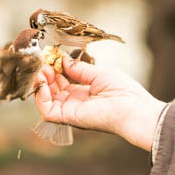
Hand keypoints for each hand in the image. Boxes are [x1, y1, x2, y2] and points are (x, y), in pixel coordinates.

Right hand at [34, 56, 165, 150]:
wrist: (134, 108)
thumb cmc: (123, 92)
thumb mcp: (99, 74)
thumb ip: (79, 68)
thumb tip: (63, 60)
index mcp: (84, 93)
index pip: (62, 81)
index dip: (55, 69)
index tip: (52, 57)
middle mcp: (75, 103)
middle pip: (52, 89)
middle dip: (46, 74)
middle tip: (44, 61)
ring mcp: (71, 110)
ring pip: (46, 99)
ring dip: (41, 83)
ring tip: (42, 69)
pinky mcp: (68, 117)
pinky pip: (47, 111)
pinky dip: (41, 97)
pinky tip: (43, 82)